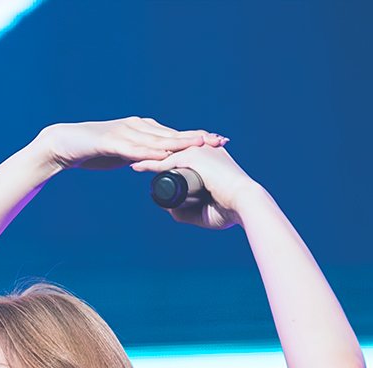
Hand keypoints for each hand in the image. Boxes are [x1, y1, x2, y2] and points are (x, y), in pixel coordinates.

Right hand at [36, 116, 226, 172]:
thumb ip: (140, 156)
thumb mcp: (122, 154)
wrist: (63, 144)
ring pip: (156, 139)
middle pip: (171, 134)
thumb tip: (157, 164)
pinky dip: (149, 152)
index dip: (195, 138)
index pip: (173, 135)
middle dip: (196, 138)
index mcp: (141, 130)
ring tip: (199, 145)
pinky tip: (163, 156)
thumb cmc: (93, 151)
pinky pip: (133, 148)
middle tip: (218, 140)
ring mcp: (124, 132)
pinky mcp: (110, 141)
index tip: (217, 142)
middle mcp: (136, 127)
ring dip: (179, 142)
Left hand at [130, 142, 258, 228]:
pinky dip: (149, 164)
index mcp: (208, 157)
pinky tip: (135, 166)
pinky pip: (165, 161)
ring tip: (127, 160)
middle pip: (169, 151)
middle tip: (131, 158)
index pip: (179, 156)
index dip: (162, 159)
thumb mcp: (204, 211)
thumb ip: (187, 210)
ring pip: (165, 154)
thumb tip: (169, 209)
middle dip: (149, 154)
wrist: (245, 203)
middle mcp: (202, 150)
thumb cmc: (230, 209)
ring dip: (146, 157)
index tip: (146, 162)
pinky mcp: (193, 158)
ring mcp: (197, 152)